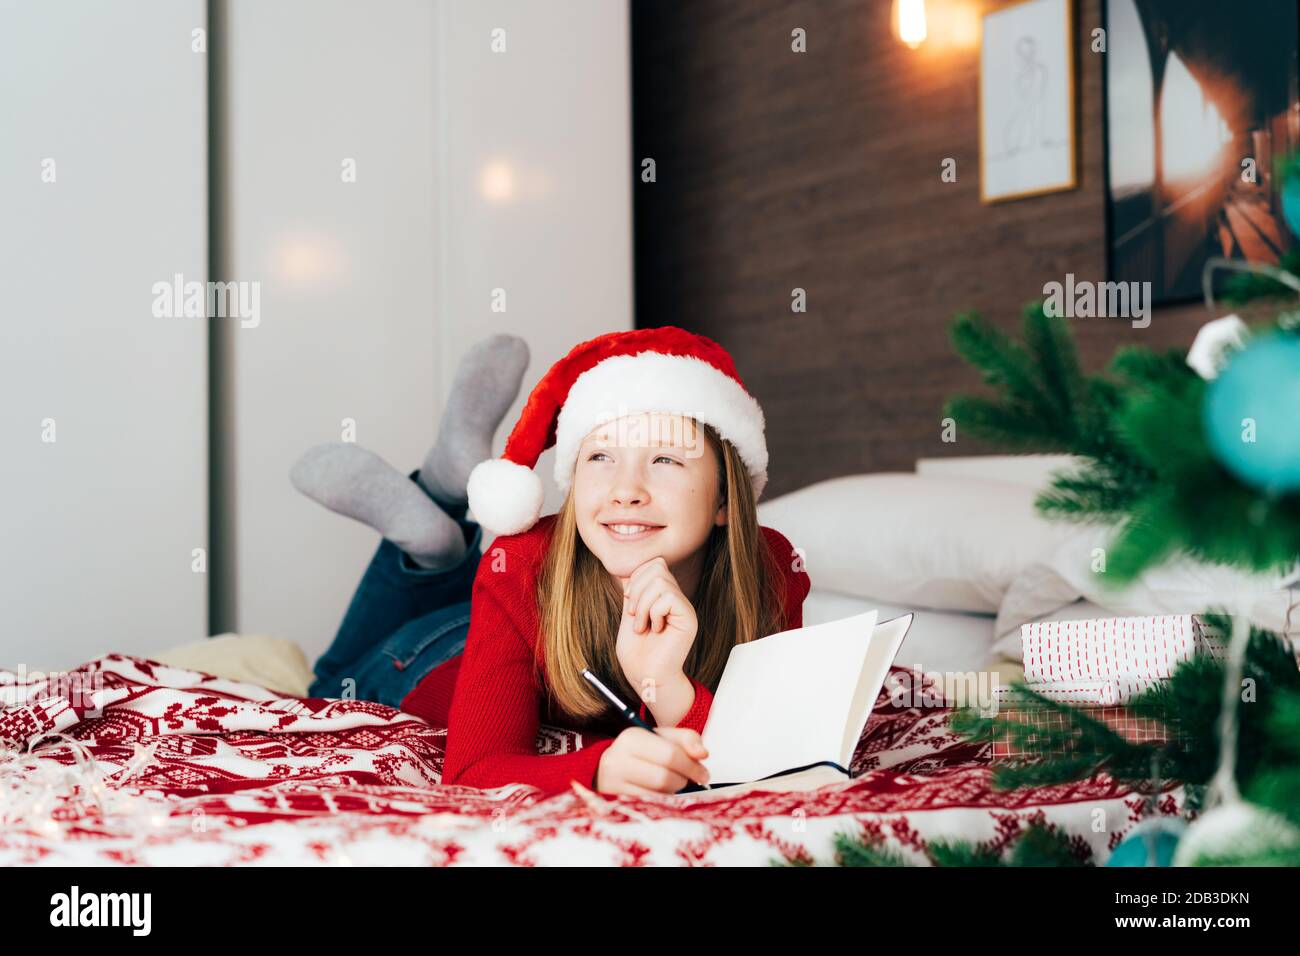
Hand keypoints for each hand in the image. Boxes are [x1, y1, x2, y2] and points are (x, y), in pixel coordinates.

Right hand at [595, 727, 709, 795]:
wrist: (607, 768)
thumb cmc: (641, 752)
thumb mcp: (662, 737)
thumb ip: (686, 739)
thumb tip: (703, 754)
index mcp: (631, 738)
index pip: (670, 755)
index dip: (692, 766)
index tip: (703, 773)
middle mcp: (617, 761)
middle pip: (665, 778)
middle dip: (684, 781)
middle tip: (693, 781)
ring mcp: (613, 785)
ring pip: (657, 796)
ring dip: (674, 793)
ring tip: (676, 785)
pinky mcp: (614, 804)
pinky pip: (649, 808)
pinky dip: (662, 803)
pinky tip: (663, 795)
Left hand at [615, 556, 697, 702]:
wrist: (644, 676)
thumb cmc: (636, 653)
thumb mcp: (629, 614)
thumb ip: (633, 592)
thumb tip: (628, 570)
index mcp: (663, 596)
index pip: (653, 564)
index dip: (635, 578)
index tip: (628, 601)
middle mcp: (676, 599)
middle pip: (657, 566)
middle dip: (637, 589)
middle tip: (634, 615)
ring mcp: (683, 607)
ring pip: (660, 580)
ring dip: (642, 604)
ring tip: (642, 626)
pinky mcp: (688, 618)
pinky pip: (669, 597)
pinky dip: (653, 612)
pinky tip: (655, 629)